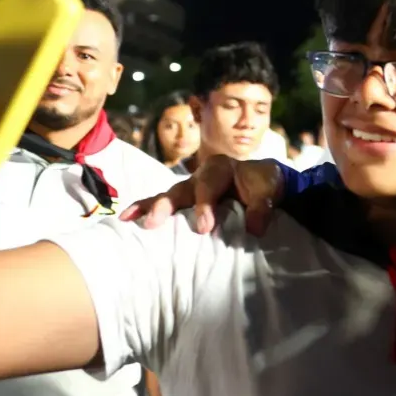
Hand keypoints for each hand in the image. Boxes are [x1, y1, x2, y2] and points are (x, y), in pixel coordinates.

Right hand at [120, 155, 284, 236]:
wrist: (261, 182)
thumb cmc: (262, 185)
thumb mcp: (268, 191)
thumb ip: (262, 207)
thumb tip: (254, 228)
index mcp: (220, 168)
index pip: (209, 186)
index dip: (205, 206)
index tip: (204, 228)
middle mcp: (199, 176)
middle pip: (180, 190)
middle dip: (167, 206)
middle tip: (154, 223)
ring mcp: (188, 188)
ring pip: (166, 196)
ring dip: (149, 208)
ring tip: (130, 220)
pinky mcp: (182, 201)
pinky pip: (160, 203)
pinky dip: (145, 209)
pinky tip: (126, 219)